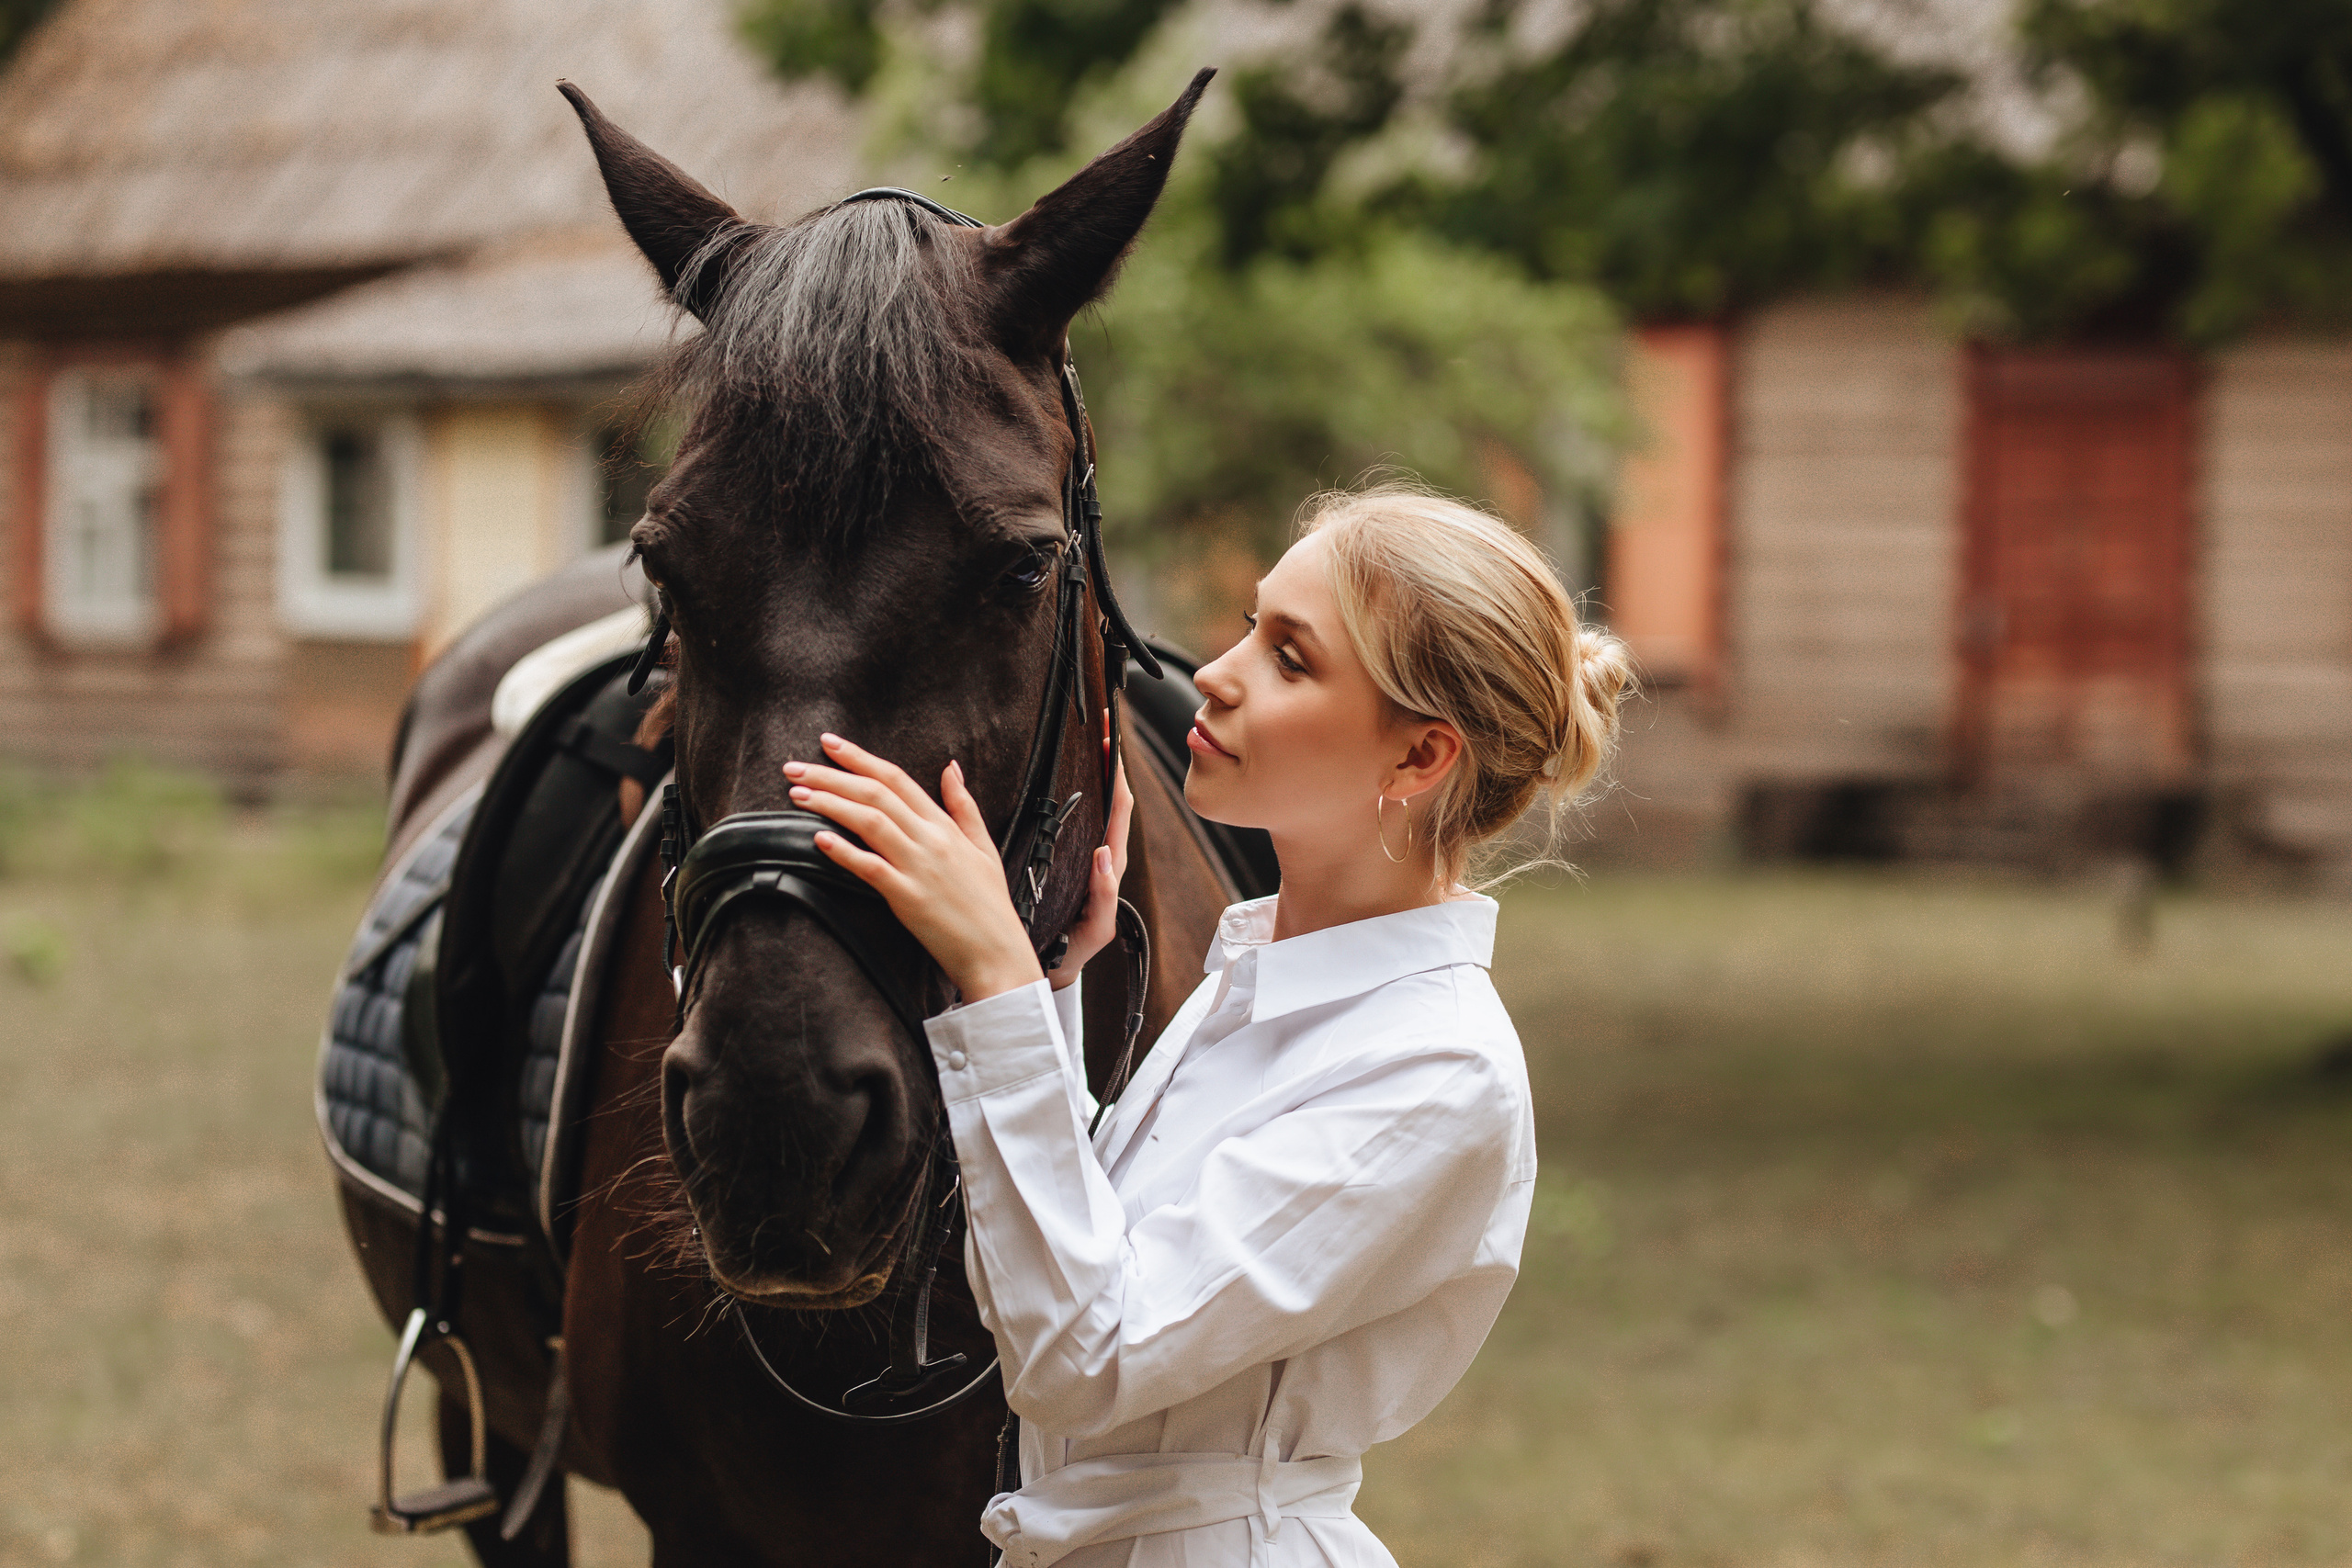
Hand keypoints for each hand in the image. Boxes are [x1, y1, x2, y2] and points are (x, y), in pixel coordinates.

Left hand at [785, 734, 1042, 1005]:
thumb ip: (964, 805)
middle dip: (831, 775)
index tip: (829, 743)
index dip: (860, 757)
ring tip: (798, 795)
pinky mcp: (908, 898)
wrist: (997, 952)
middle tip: (794, 767)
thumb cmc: (988, 904)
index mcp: (945, 825)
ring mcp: (919, 867)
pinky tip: (819, 839)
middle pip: (875, 793)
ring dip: (830, 804)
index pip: (896, 778)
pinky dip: (844, 851)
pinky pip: (871, 868)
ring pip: (870, 822)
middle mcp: (931, 839)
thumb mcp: (983, 846)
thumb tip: (951, 768)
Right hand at [1046, 737, 1132, 990]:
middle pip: (1112, 798)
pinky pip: (1082, 818)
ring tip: (1093, 737)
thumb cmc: (1074, 949)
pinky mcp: (1073, 858)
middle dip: (1110, 760)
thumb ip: (1102, 898)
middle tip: (1103, 723)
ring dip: (1098, 771)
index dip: (1117, 776)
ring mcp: (1090, 855)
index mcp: (1109, 866)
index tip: (1112, 743)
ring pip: (1099, 805)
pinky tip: (1072, 772)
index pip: (1119, 811)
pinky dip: (1082, 791)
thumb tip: (1103, 857)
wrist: (1057, 966)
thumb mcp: (1094, 929)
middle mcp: (1103, 854)